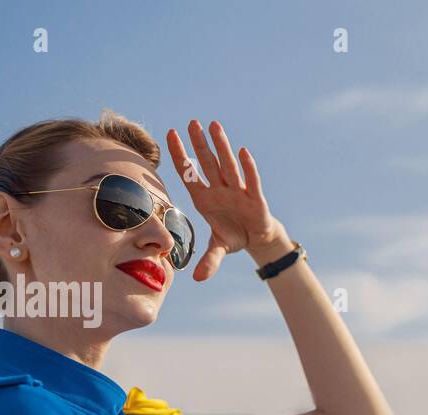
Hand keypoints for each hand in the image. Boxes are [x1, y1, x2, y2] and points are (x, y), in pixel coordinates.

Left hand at [165, 119, 286, 281]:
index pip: (189, 173)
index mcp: (205, 199)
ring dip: (221, 147)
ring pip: (227, 166)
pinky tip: (242, 152)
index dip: (180, 155)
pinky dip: (247, 168)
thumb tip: (197, 279)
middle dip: (200, 144)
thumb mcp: (218, 249)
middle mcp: (220, 190)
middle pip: (208, 164)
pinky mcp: (255, 199)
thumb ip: (208, 261)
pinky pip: (251, 181)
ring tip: (214, 126)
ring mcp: (237, 192)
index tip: (170, 134)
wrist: (257, 239)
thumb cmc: (234, 237)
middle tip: (192, 123)